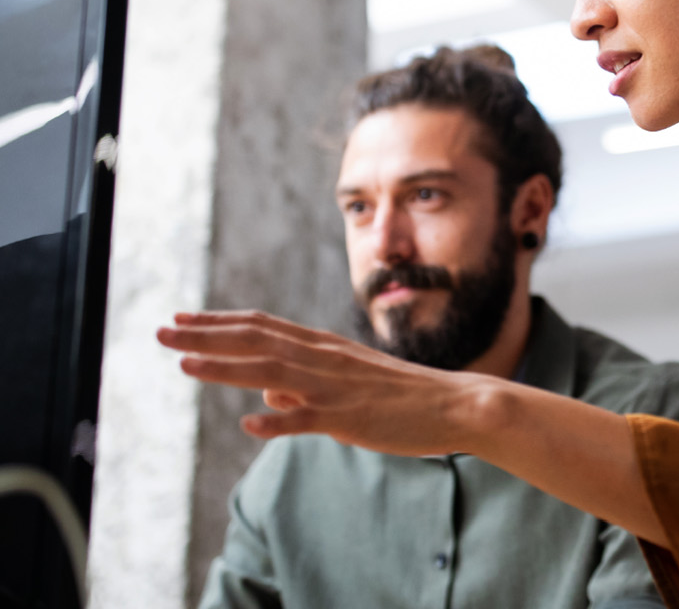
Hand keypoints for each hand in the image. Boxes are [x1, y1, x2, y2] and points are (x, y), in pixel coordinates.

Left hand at [157, 310, 490, 456]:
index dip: (218, 322)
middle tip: (161, 330)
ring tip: (184, 363)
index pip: (262, 326)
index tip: (180, 318)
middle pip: (256, 340)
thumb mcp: (348, 383)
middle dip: (205, 335)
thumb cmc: (401, 396)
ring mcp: (336, 387)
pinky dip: (278, 420)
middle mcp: (324, 360)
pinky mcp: (350, 418)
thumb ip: (303, 387)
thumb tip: (265, 394)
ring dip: (225, 367)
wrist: (455, 403)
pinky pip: (309, 419)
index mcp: (324, 348)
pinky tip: (249, 423)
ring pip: (272, 371)